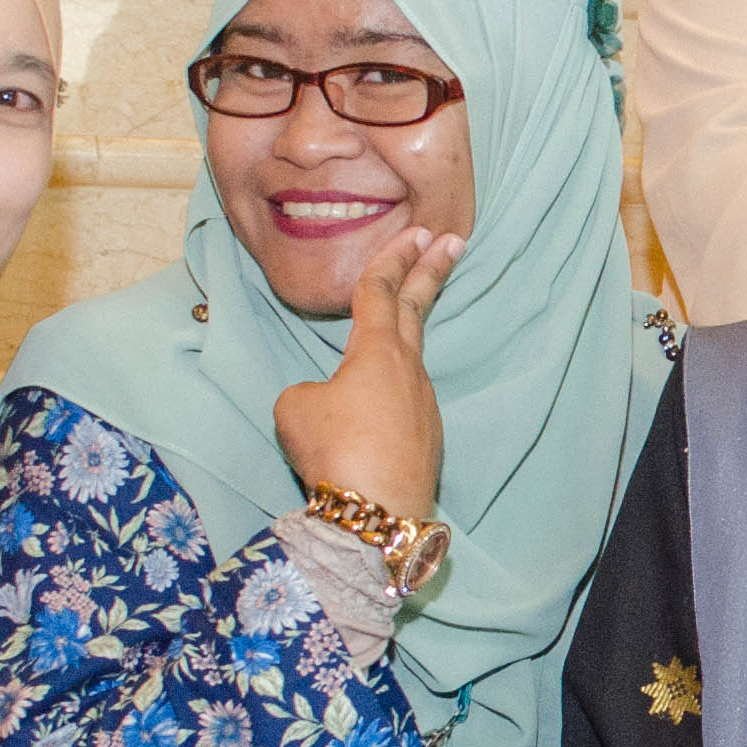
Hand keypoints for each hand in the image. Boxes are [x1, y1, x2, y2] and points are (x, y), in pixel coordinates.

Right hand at [274, 225, 460, 519]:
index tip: (417, 231)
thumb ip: (312, 391)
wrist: (375, 516)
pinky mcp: (427, 442)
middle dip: (430, 271)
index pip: (380, 289)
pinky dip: (382, 409)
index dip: (392, 256)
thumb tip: (328, 401)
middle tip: (451, 240)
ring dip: (387, 361)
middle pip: (416, 309)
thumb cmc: (333, 452)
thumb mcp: (295, 409)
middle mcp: (409, 371)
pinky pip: (399, 413)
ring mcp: (424, 407)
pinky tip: (358, 439)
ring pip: (402, 370)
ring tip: (348, 400)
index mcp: (376, 350)